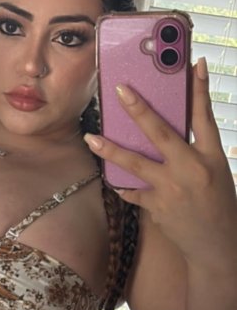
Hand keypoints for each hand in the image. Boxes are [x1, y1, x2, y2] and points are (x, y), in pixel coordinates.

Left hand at [84, 58, 236, 270]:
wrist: (216, 245)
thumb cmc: (218, 204)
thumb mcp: (216, 171)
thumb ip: (196, 150)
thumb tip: (171, 128)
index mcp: (213, 157)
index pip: (205, 117)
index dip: (199, 89)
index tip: (192, 63)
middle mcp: (191, 170)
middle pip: (162, 134)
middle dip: (139, 110)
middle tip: (119, 90)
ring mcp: (172, 189)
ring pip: (136, 164)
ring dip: (111, 149)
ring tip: (91, 138)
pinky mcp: (157, 207)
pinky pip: (133, 192)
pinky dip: (123, 185)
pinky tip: (112, 180)